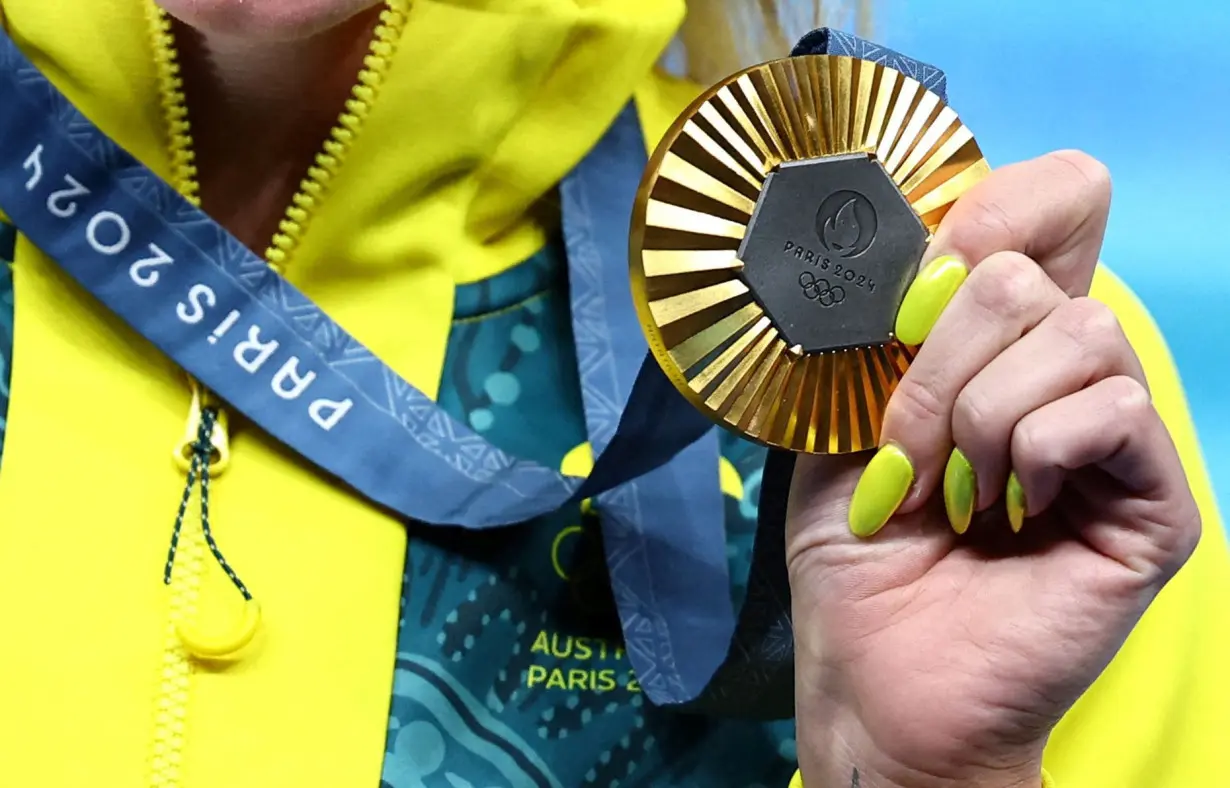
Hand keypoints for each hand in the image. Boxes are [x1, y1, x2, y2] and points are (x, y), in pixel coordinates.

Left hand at [786, 151, 1201, 787]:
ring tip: (956, 494)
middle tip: (907, 455)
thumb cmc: (857, 554)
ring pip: (1076, 331)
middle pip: (1028, 271)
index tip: (920, 280)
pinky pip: (1111, 409)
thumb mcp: (843, 420)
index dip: (994, 210)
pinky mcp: (1155, 501)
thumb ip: (887, 326)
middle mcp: (1066, 374)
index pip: (1052, 205)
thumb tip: (927, 243)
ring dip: (979, 417)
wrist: (877, 674)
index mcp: (997, 342)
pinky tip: (1012, 512)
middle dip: (937, 365)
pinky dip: (1037, 452)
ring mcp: (1117, 437)